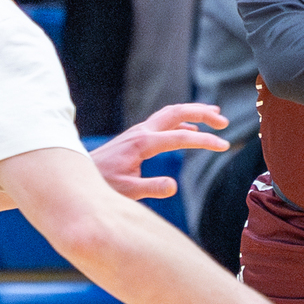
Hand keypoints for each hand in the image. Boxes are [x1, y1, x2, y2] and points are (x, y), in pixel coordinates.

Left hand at [93, 104, 229, 200]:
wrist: (79, 173)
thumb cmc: (101, 184)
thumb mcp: (126, 191)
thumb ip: (151, 188)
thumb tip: (173, 187)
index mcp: (143, 144)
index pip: (180, 138)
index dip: (205, 141)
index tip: (224, 145)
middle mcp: (142, 132)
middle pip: (177, 112)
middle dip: (203, 113)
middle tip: (224, 121)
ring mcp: (139, 131)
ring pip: (171, 113)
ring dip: (194, 112)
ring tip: (216, 115)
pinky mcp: (137, 136)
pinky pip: (164, 122)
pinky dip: (182, 122)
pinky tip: (192, 130)